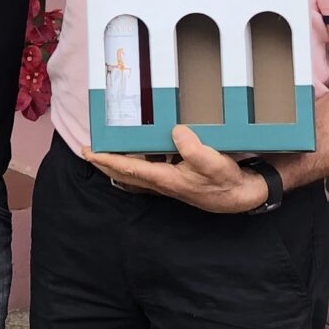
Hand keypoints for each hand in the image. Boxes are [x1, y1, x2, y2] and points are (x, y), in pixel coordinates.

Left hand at [83, 126, 270, 213]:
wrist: (241, 196)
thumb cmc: (227, 181)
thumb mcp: (214, 163)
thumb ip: (194, 149)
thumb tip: (176, 132)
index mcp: (166, 178)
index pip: (129, 168)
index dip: (107, 160)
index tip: (89, 152)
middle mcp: (162, 183)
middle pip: (125, 174)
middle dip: (104, 163)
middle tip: (87, 151)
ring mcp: (168, 183)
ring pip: (134, 174)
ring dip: (118, 163)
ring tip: (107, 149)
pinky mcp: (175, 180)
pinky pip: (148, 172)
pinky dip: (136, 163)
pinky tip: (138, 153)